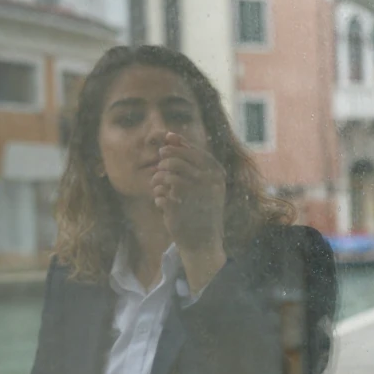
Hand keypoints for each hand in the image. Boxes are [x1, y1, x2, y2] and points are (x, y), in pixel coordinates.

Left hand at [152, 132, 226, 252]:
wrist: (203, 239)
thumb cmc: (201, 206)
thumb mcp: (201, 180)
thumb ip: (187, 156)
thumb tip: (169, 134)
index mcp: (216, 173)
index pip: (190, 151)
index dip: (174, 150)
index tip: (165, 154)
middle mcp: (208, 181)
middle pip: (174, 160)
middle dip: (163, 164)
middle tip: (161, 170)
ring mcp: (194, 194)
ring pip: (165, 175)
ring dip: (157, 180)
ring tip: (158, 187)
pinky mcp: (179, 206)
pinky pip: (159, 192)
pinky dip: (158, 196)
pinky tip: (162, 202)